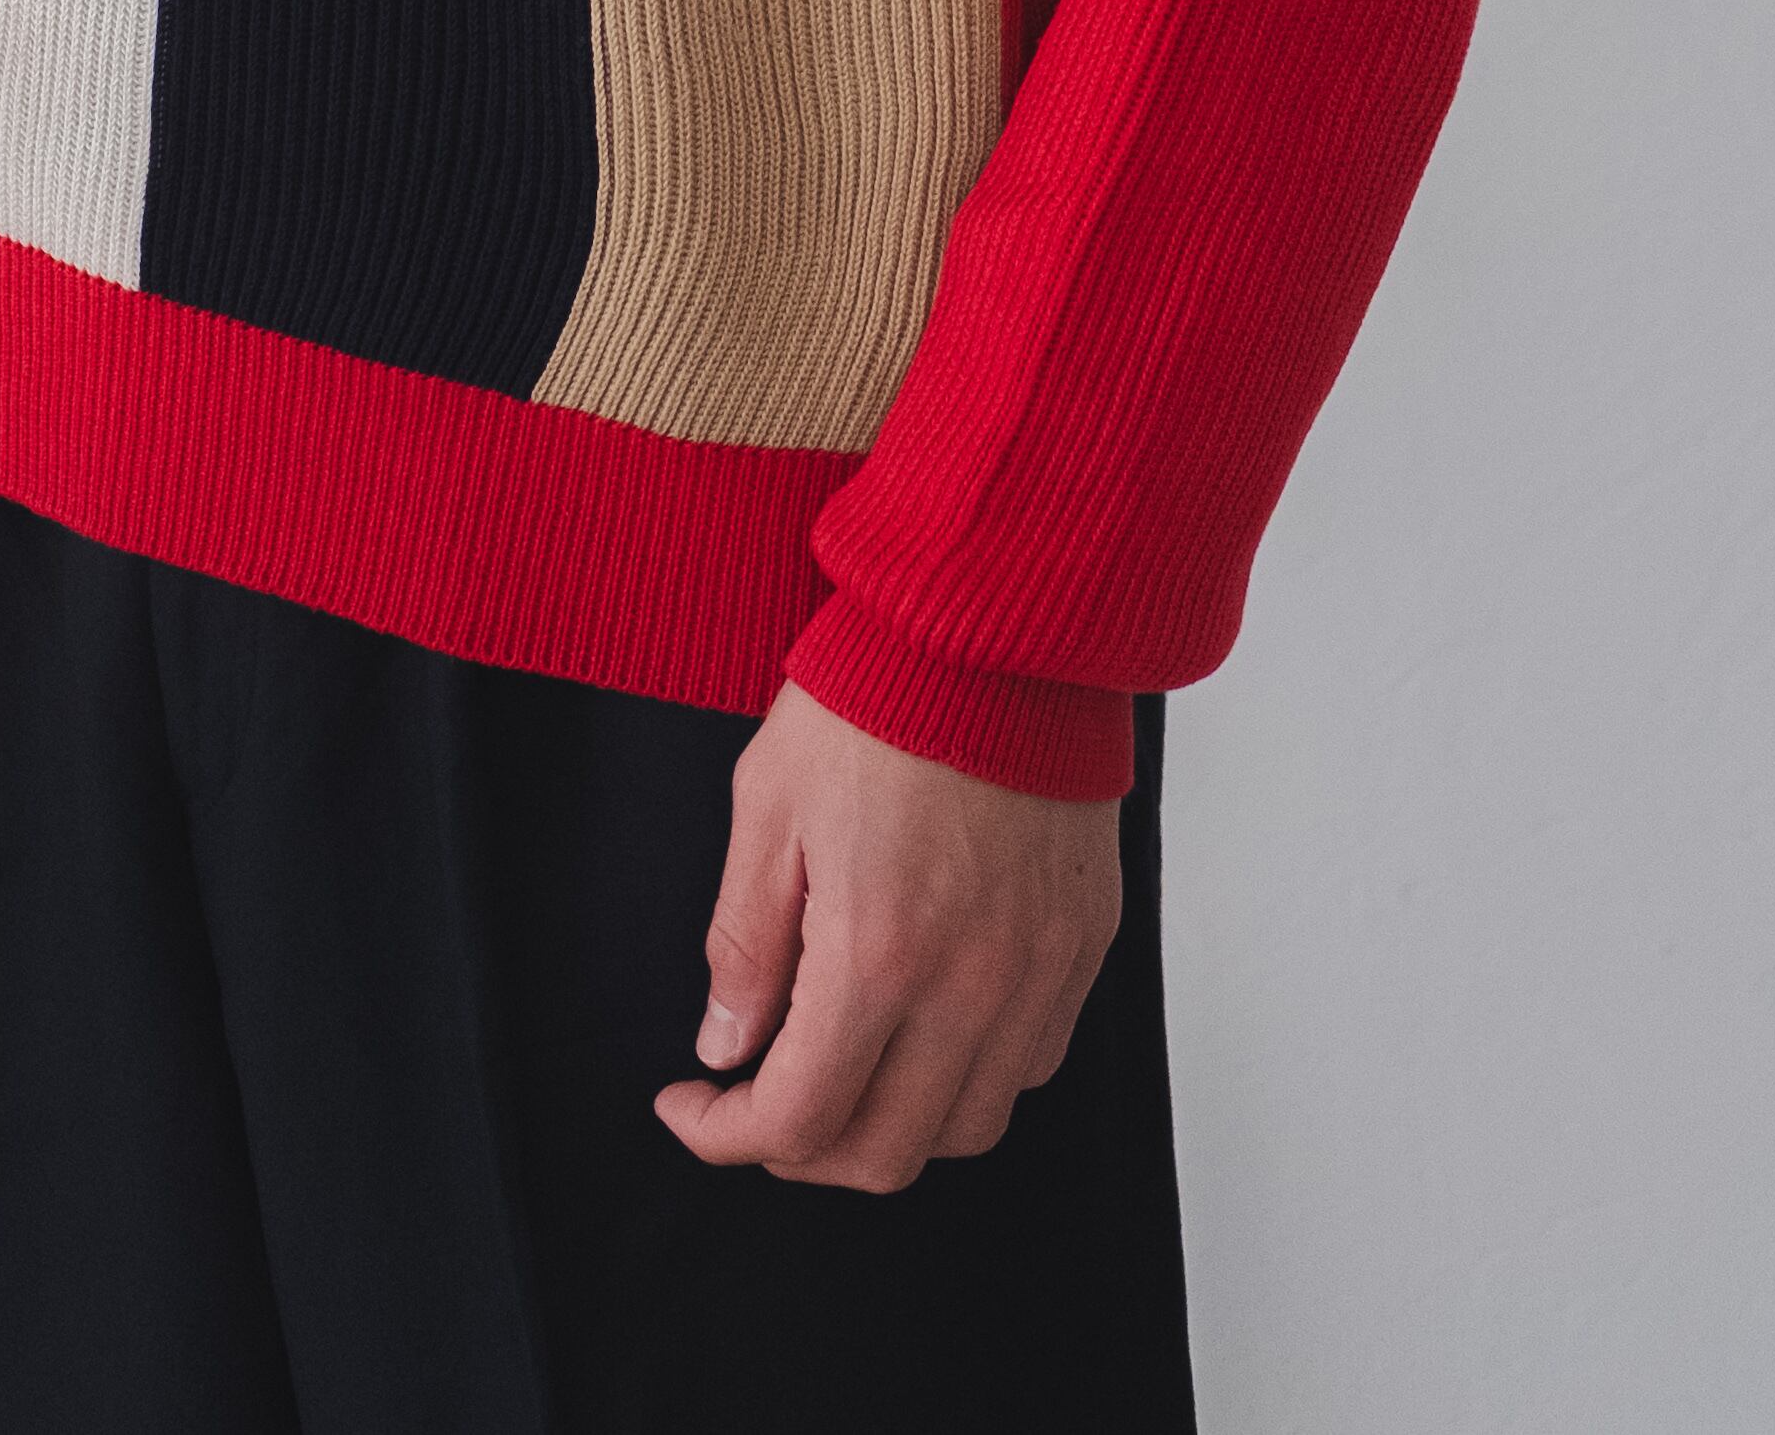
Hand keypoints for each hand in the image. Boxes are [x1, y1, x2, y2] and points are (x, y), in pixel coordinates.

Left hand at [654, 679, 1119, 1188]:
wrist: (996, 622)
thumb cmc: (876, 693)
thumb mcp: (767, 805)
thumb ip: (745, 943)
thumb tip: (726, 1046)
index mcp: (879, 954)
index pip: (799, 1118)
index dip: (726, 1135)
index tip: (690, 1105)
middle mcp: (972, 985)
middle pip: (886, 1152)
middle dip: (800, 1150)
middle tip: (753, 1100)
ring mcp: (1040, 970)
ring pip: (968, 1126)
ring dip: (889, 1126)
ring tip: (836, 1070)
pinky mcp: (1084, 941)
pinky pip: (1032, 1064)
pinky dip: (968, 1080)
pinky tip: (920, 1029)